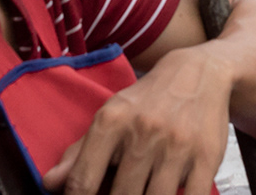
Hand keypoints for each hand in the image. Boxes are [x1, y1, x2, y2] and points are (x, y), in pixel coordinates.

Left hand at [44, 45, 232, 194]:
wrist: (200, 73)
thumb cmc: (147, 102)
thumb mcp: (111, 117)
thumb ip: (79, 153)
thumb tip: (49, 184)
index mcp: (112, 121)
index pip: (82, 182)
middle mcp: (143, 132)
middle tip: (121, 193)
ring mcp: (177, 146)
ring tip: (145, 192)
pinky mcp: (207, 157)